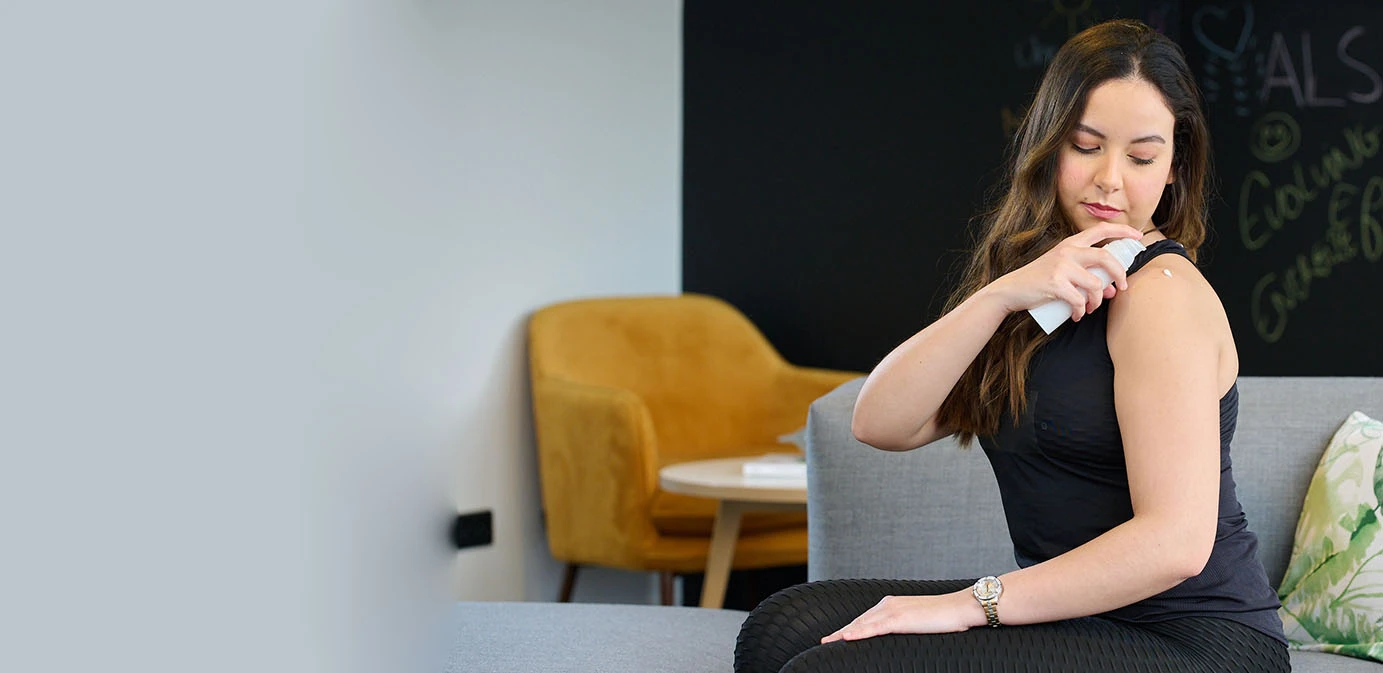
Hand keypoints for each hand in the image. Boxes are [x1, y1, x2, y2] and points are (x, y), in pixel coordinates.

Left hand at [819, 592, 977, 642]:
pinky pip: (875, 628)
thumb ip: (904, 626)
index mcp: (891, 605)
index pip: (864, 619)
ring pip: (862, 624)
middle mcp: (888, 604)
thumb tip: (898, 636)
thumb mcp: (918, 622)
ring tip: (826, 642)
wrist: (961, 607)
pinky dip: (859, 633)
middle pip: (858, 621)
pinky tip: (847, 638)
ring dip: (843, 634)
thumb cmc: (944, 617)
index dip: (848, 628)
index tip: (835, 637)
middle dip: (840, 632)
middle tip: (823, 642)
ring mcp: (893, 610)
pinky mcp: (900, 619)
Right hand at [986, 223, 1144, 322]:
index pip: (1101, 229)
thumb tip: (1113, 289)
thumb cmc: (1039, 280)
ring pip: (1096, 284)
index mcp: (1070, 243)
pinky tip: (1078, 315)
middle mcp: (1067, 251)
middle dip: (1120, 274)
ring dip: (1098, 300)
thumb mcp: (1063, 271)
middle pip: (1106, 257)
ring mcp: (1061, 267)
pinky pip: (1080, 300)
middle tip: (1122, 287)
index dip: (1123, 230)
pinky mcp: (1056, 284)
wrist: (1012, 290)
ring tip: (1092, 308)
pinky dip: (1082, 311)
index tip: (1138, 236)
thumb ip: (1087, 276)